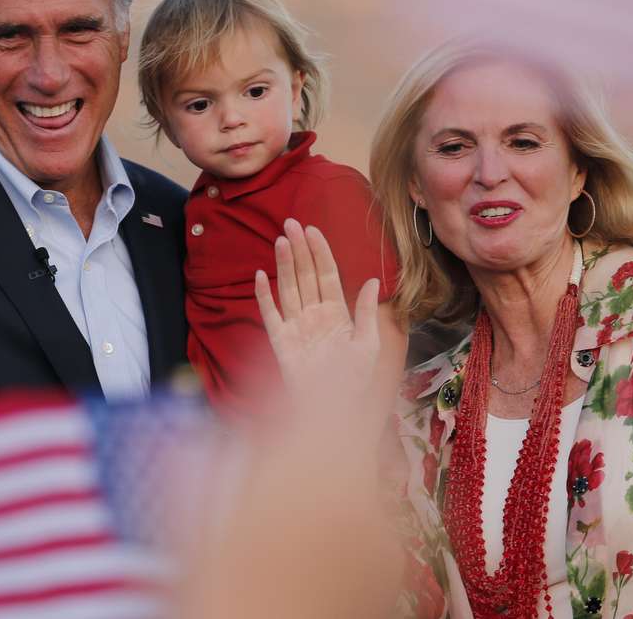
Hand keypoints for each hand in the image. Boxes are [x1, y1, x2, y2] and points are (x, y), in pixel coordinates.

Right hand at [254, 218, 381, 399]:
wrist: (335, 409)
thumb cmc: (354, 381)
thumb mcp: (368, 345)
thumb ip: (365, 312)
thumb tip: (371, 280)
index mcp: (336, 313)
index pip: (326, 275)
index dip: (320, 252)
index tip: (313, 230)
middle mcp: (314, 315)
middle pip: (305, 275)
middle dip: (299, 249)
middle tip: (291, 224)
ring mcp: (296, 326)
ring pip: (289, 288)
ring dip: (285, 264)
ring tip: (281, 240)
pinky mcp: (281, 341)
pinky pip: (271, 314)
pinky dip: (264, 296)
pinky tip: (261, 275)